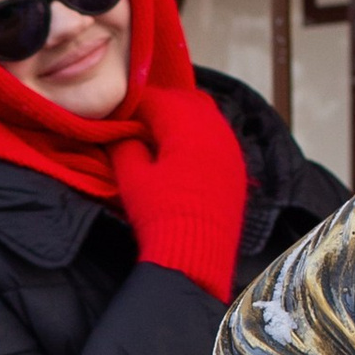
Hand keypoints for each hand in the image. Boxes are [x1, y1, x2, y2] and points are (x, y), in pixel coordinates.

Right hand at [113, 95, 249, 290]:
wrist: (197, 257)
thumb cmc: (160, 213)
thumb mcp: (132, 178)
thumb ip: (125, 146)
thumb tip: (123, 134)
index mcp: (185, 123)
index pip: (156, 98)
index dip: (133, 103)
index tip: (118, 114)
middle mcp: (214, 128)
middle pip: (185, 99)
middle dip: (161, 106)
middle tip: (139, 122)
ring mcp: (230, 148)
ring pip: (207, 115)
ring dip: (183, 119)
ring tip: (160, 137)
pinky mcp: (237, 168)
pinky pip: (218, 137)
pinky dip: (200, 137)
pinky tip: (184, 155)